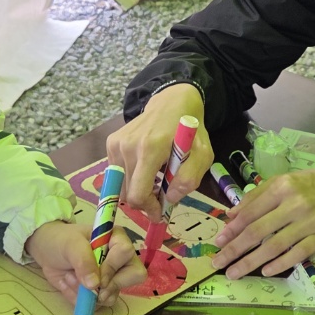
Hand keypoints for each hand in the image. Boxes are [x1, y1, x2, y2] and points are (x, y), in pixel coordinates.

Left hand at [26, 220, 145, 305]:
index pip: (126, 253)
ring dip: (88, 293)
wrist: (45, 250)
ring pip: (113, 295)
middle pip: (134, 275)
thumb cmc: (61, 240)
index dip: (112, 266)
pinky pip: (97, 305)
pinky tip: (70, 284)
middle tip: (91, 287)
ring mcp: (110, 277)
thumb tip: (95, 285)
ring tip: (71, 278)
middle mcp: (119, 259)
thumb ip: (83, 261)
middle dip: (110, 286)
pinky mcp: (99, 292)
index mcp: (116, 239)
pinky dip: (80, 300)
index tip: (96, 274)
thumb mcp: (70, 245)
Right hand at [106, 83, 212, 216]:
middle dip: (144, 201)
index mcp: (150, 149)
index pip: (137, 193)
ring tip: (155, 179)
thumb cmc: (189, 129)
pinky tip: (146, 167)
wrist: (172, 102)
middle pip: (127, 193)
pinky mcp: (111, 142)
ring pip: (120, 185)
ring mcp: (116, 143)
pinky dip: (131, 177)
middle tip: (160, 197)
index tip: (160, 212)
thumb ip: (189, 179)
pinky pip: (117, 173)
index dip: (148, 209)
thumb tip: (169, 199)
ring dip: (137, 189)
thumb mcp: (203, 154)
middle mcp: (127, 146)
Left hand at [210, 156, 314, 279]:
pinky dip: (280, 264)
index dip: (232, 229)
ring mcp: (311, 221)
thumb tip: (231, 215)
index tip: (217, 242)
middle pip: (258, 231)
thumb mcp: (286, 180)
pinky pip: (298, 253)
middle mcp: (295, 203)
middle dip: (235, 249)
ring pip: (275, 246)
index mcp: (283, 186)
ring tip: (234, 272)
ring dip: (251, 261)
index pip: (251, 212)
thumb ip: (258, 196)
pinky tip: (265, 271)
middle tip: (218, 262)